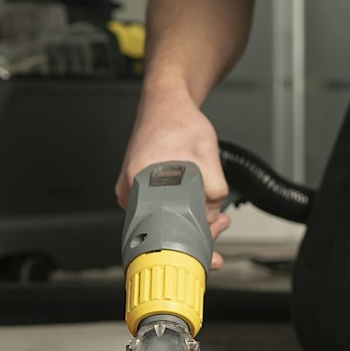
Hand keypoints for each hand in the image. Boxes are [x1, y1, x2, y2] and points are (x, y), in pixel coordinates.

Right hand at [115, 83, 230, 267]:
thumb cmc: (177, 121)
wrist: (166, 103)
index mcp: (137, 181)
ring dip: (191, 222)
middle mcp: (130, 190)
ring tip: (215, 216)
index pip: (163, 230)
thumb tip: (213, 217)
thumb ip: (213, 189)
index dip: (192, 241)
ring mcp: (133, 190)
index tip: (210, 247)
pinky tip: (200, 208)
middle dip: (197, 234)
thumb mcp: (206, 154)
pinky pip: (161, 210)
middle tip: (220, 227)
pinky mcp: (140, 189)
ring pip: (163, 221)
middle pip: (163, 230)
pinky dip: (181, 212)